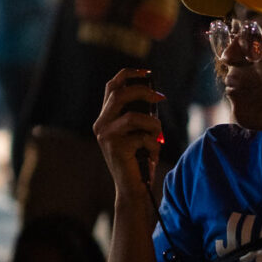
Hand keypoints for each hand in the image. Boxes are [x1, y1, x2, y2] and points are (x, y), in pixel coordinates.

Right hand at [93, 69, 163, 189]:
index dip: (128, 74)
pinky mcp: (116, 147)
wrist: (133, 189)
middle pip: (120, 93)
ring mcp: (106, 136)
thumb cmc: (138, 160)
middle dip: (144, 92)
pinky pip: (143, 136)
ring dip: (153, 126)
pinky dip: (154, 145)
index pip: (111, 87)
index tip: (147, 72)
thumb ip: (140, 115)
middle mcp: (100, 124)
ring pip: (135, 117)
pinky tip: (151, 155)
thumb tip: (155, 95)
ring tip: (157, 138)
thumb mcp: (137, 132)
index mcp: (104, 118)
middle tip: (161, 98)